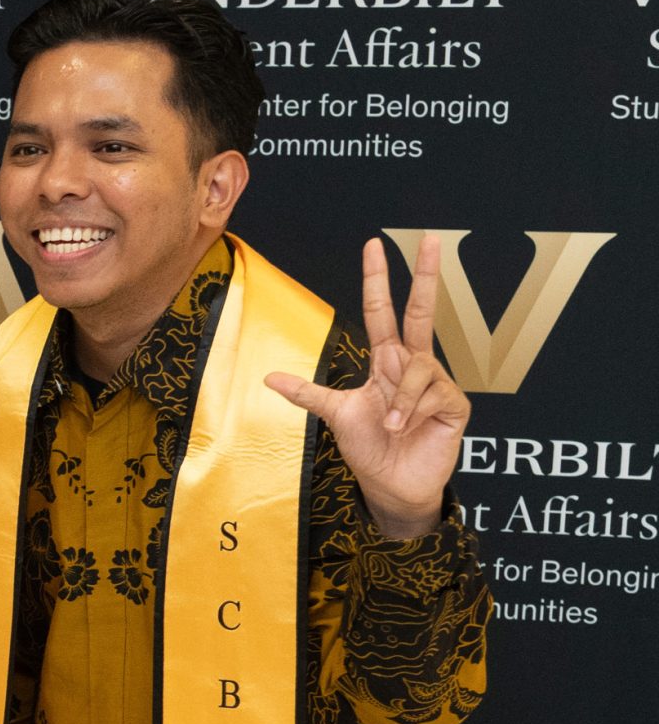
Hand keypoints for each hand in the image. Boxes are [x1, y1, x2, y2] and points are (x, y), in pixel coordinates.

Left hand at [267, 235, 468, 542]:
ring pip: (420, 368)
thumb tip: (268, 377)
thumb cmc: (369, 449)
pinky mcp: (454, 403)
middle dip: (424, 274)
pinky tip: (407, 428)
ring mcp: (438, 382)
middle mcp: (414, 364)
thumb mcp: (335, 415)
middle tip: (428, 238)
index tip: (373, 246)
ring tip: (390, 426)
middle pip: (423, 311)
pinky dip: (412, 413)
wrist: (391, 485)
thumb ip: (308, 394)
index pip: (383, 311)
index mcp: (387, 362)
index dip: (378, 280)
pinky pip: (432, 394)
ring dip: (399, 401)